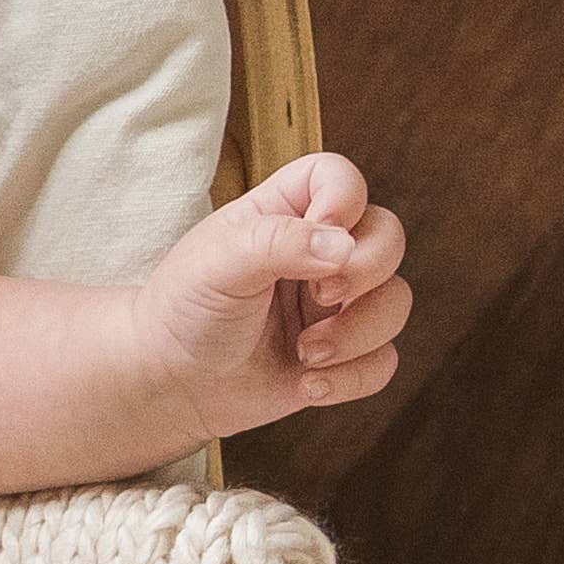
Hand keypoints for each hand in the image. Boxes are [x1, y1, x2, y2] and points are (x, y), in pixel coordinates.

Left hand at [131, 151, 411, 445]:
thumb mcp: (217, 263)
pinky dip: (353, 377)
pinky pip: (383, 361)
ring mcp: (334, 305)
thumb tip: (343, 246)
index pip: (340, 178)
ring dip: (359, 332)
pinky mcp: (342, 355)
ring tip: (305, 353)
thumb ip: (277, 242)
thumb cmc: (183, 311)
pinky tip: (308, 385)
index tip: (318, 230)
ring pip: (395, 302)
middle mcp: (318, 254)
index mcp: (284, 214)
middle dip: (366, 271)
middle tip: (319, 296)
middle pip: (388, 237)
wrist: (168, 385)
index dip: (344, 199)